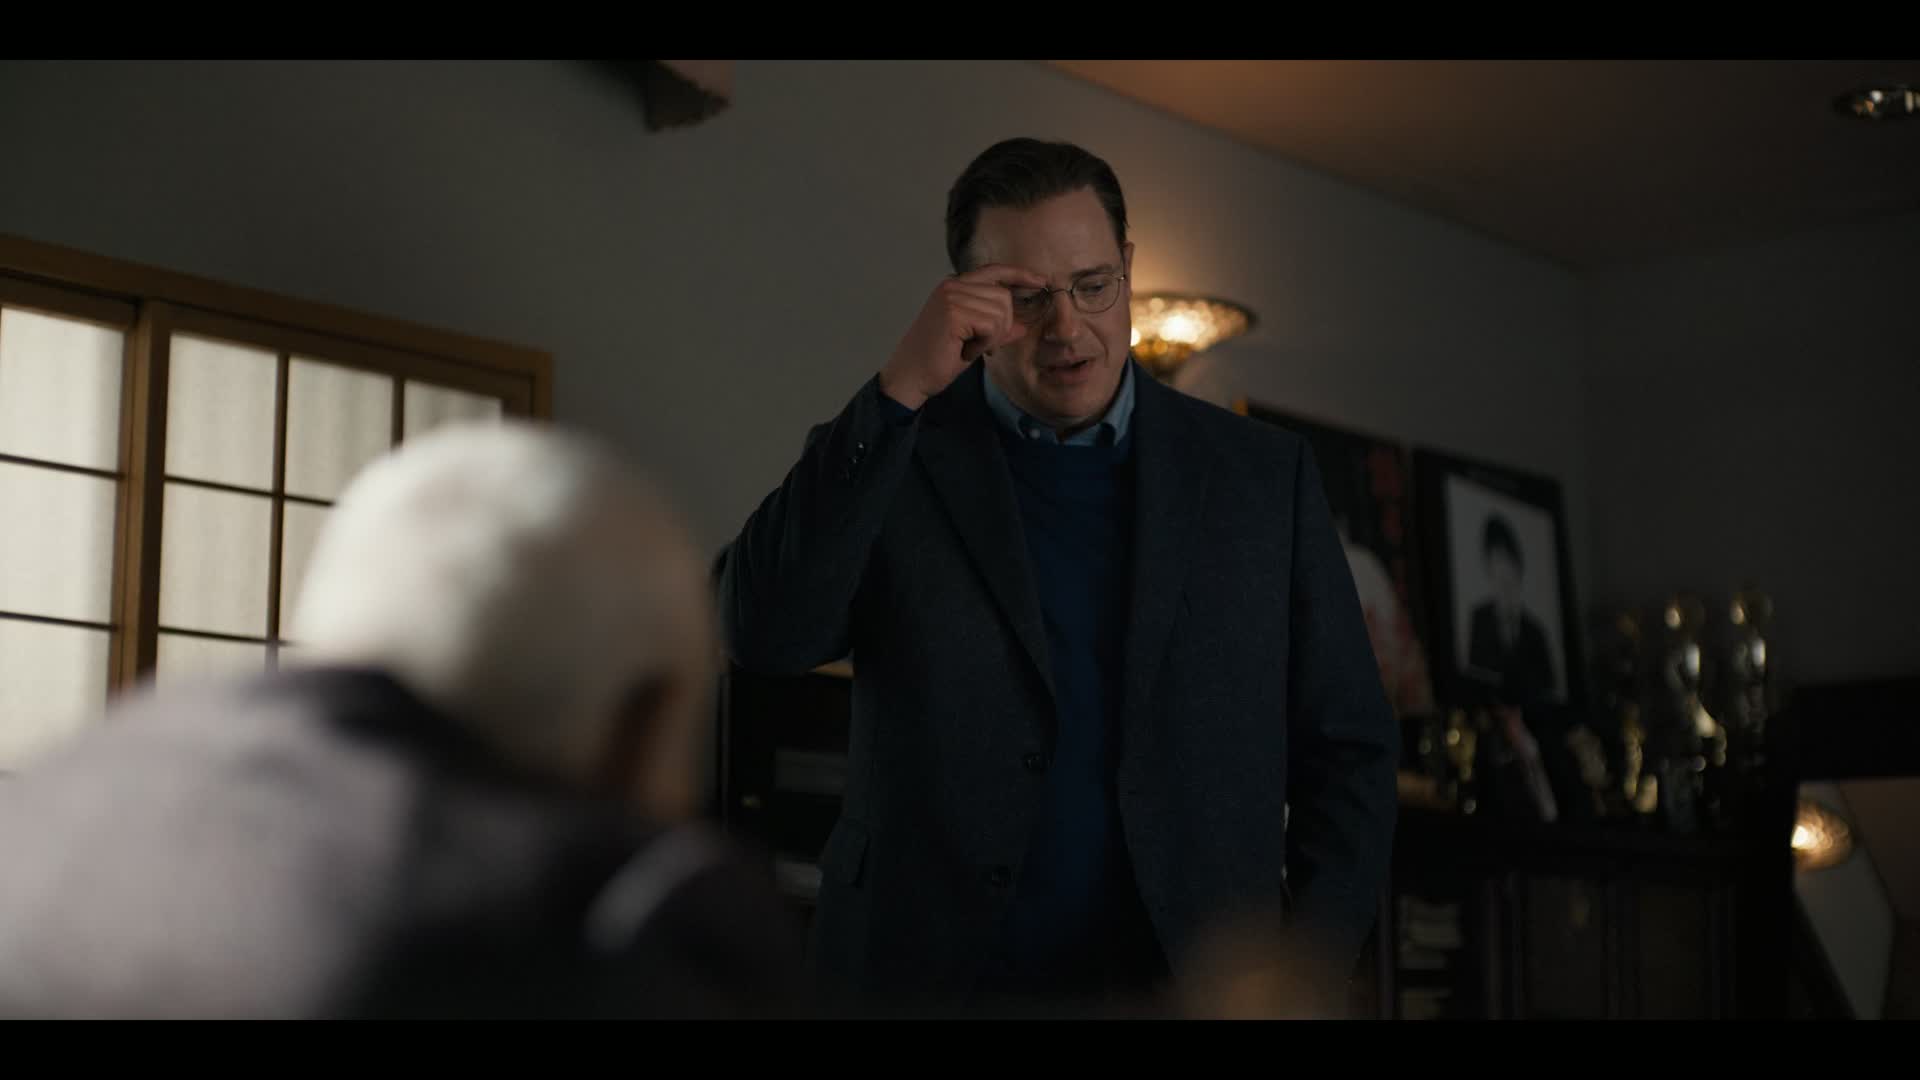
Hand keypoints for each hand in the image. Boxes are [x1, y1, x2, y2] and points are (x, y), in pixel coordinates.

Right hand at [877, 263, 1045, 409]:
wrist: (911, 376)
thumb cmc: (938, 359)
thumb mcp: (974, 341)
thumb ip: (997, 328)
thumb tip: (1022, 325)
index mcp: (954, 286)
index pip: (994, 271)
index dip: (1019, 274)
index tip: (1041, 281)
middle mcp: (952, 285)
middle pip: (1003, 296)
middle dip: (1002, 326)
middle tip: (982, 346)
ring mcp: (951, 296)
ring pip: (1001, 311)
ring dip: (992, 338)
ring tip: (970, 348)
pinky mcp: (953, 312)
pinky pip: (992, 326)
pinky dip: (986, 344)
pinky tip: (967, 351)